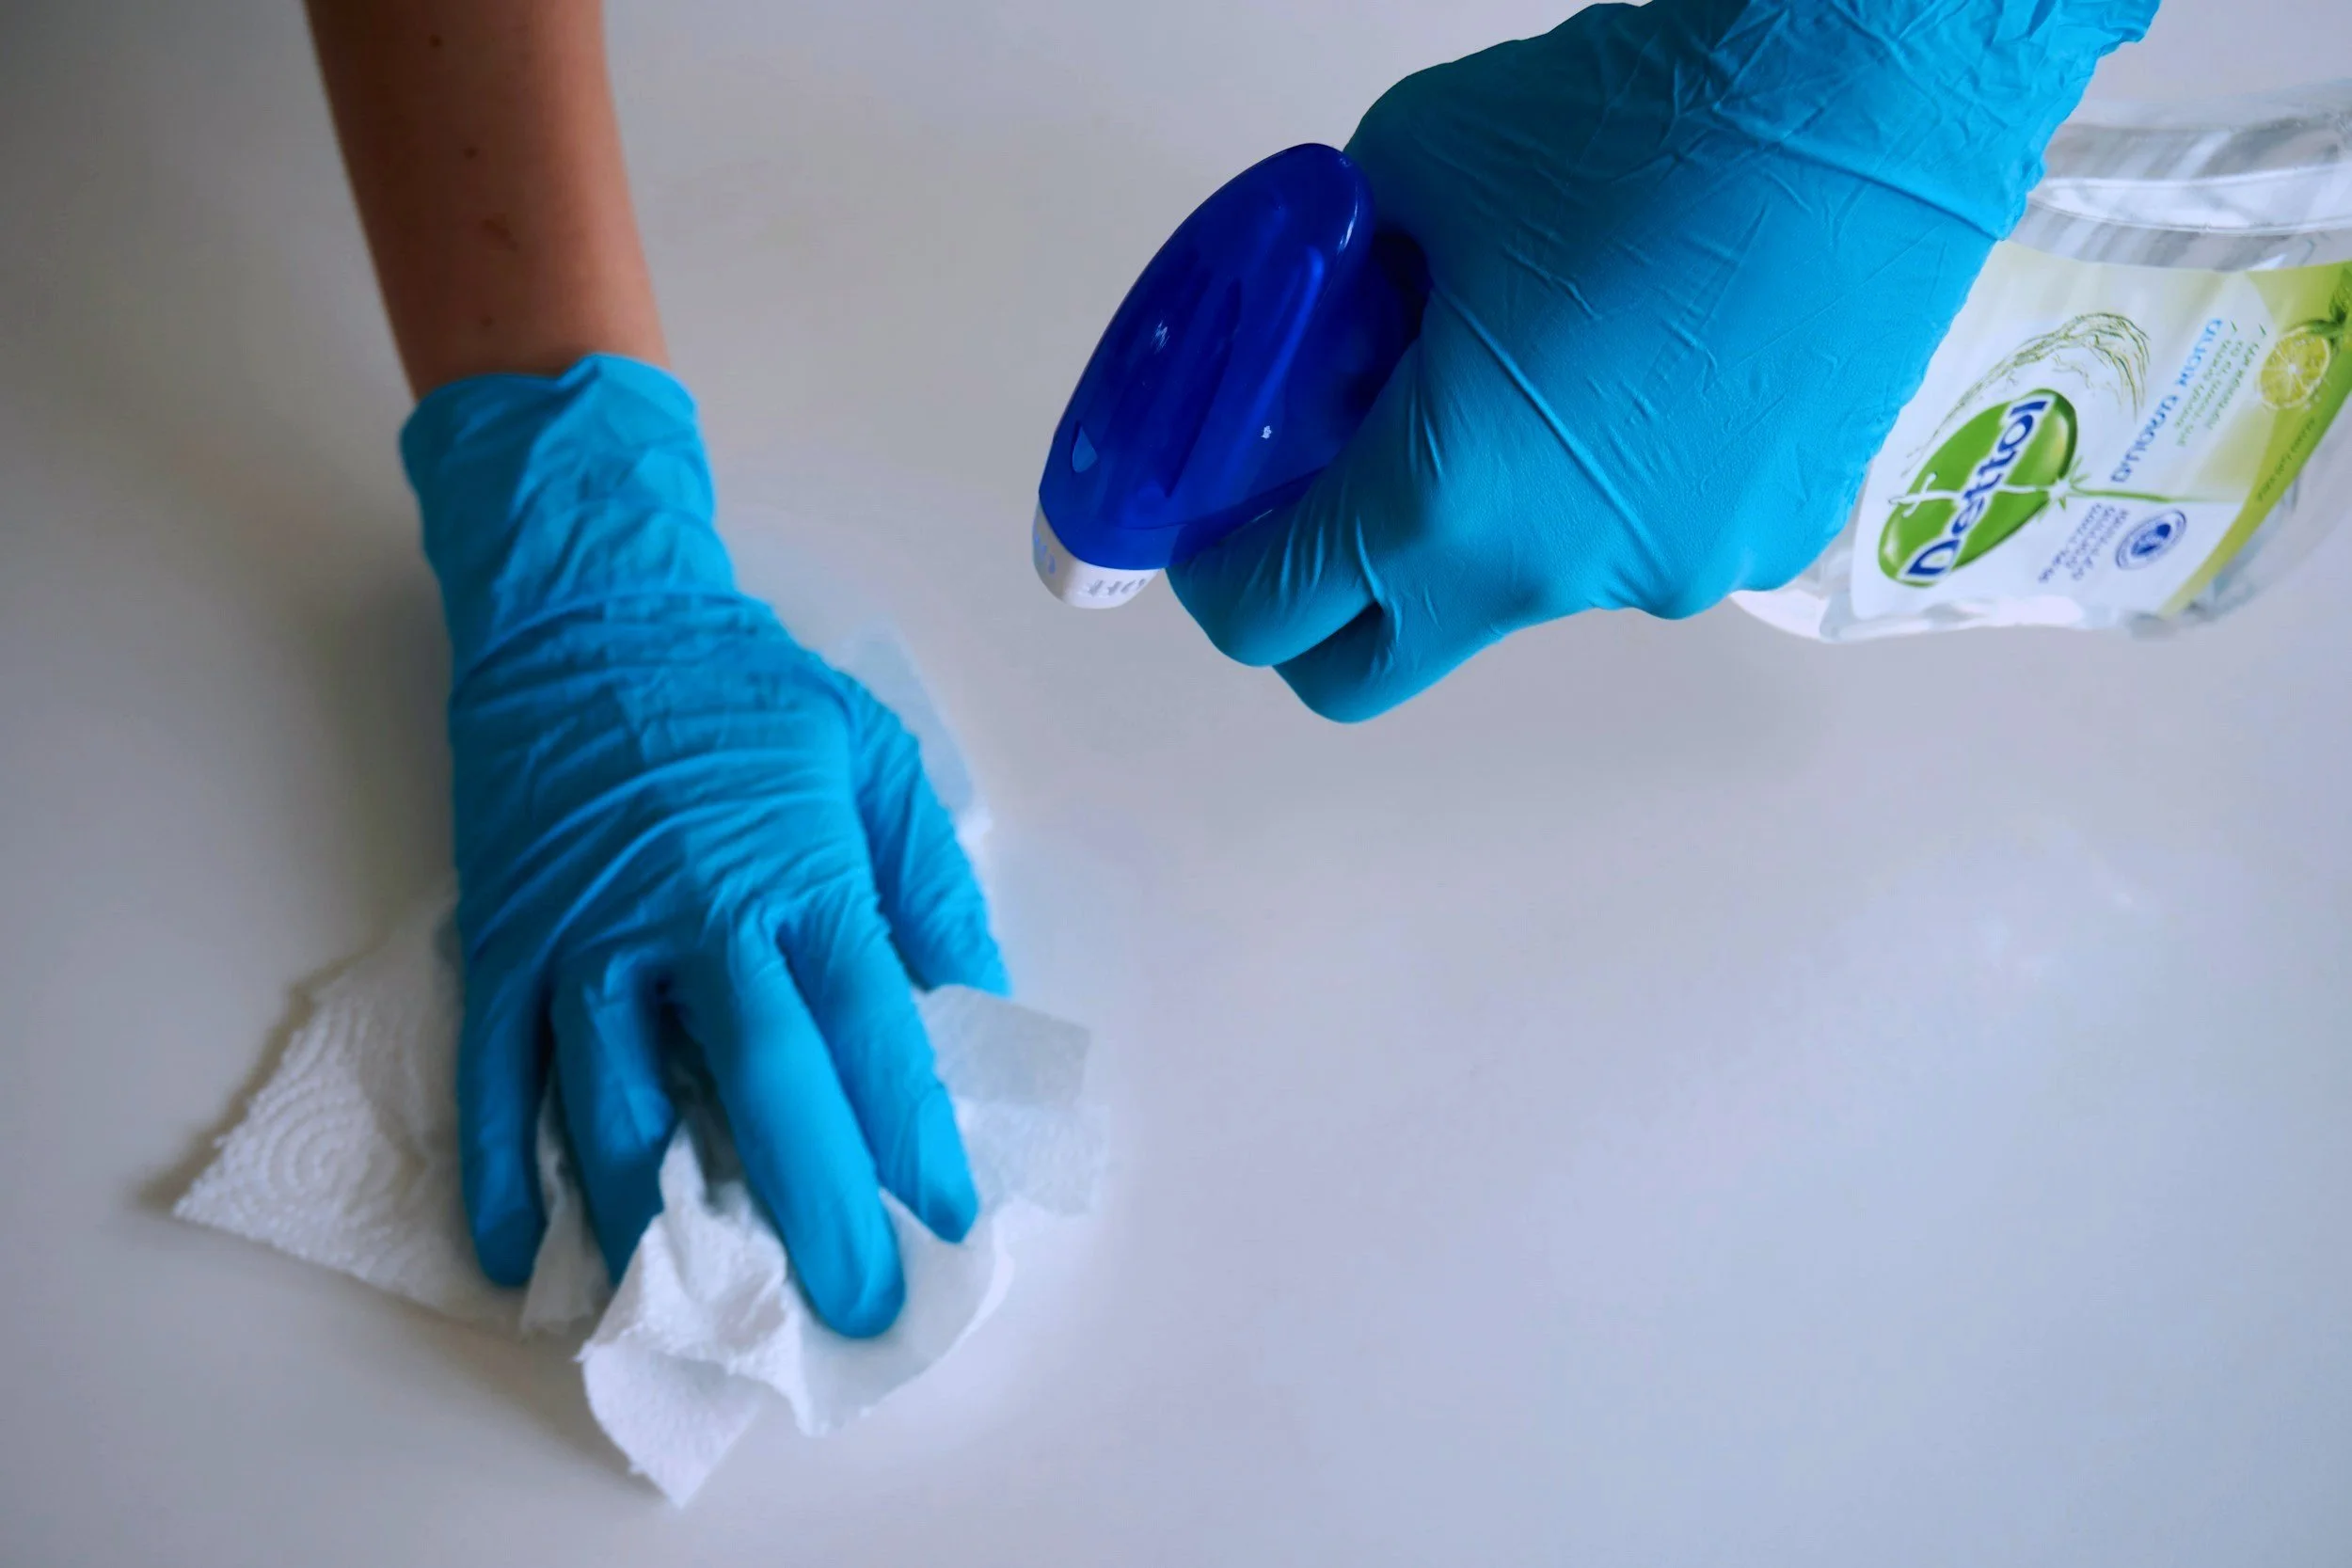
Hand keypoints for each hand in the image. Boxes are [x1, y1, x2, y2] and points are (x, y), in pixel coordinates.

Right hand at [403, 355, 1004, 1336]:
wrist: (587, 609)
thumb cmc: (744, 688)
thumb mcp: (873, 756)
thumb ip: (926, 885)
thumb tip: (974, 1003)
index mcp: (798, 876)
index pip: (871, 1037)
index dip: (913, 1141)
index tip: (949, 1223)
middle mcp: (693, 922)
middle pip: (762, 1097)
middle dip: (815, 1217)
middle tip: (851, 1311)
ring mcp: (585, 939)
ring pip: (621, 1108)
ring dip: (664, 1222)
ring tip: (704, 1311)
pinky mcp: (502, 941)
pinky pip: (495, 1077)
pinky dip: (501, 1174)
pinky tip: (526, 1257)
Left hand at [1172, 0, 2155, 718]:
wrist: (1872, 105)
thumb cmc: (1630, 128)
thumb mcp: (1413, 167)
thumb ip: (1339, 274)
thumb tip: (1329, 311)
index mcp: (1445, 498)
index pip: (1272, 613)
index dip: (1215, 574)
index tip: (1213, 528)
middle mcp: (1552, 575)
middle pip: (1372, 670)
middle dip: (1320, 612)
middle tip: (1319, 504)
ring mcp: (1667, 574)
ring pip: (1515, 591)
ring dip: (1478, 523)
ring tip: (1524, 381)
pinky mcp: (1766, 544)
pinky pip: (1633, 543)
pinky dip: (1598, 493)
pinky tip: (1641, 378)